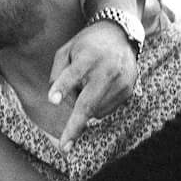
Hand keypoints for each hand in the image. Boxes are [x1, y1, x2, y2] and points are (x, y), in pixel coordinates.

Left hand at [48, 21, 140, 148]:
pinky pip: (105, 110)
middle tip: (64, 146)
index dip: (63, 87)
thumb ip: (58, 73)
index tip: (52, 99)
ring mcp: (120, 82)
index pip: (73, 74)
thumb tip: (60, 103)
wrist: (120, 34)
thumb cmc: (86, 45)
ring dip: (83, 108)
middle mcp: (107, 70)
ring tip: (86, 85)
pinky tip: (98, 88)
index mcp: (88, 56)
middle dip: (75, 126)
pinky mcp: (128, 90)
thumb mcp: (66, 50)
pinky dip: (96, 106)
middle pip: (88, 103)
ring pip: (94, 110)